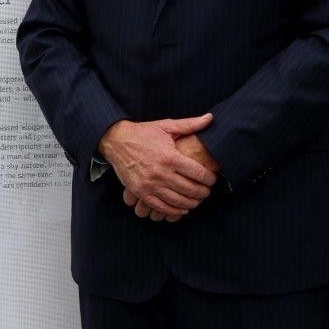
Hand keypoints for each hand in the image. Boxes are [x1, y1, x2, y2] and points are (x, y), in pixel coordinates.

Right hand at [98, 114, 217, 217]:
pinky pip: (161, 207)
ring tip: (197, 199)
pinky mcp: (140, 192)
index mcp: (169, 157)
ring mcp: (149, 184)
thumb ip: (189, 124)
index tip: (213, 178)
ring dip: (192, 203)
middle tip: (207, 191)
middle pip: (191, 190)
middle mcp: (160, 173)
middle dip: (204, 192)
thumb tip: (210, 118)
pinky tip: (182, 207)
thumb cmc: (142, 133)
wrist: (115, 140)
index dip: (210, 178)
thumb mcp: (165, 126)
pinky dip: (175, 210)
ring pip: (178, 201)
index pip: (198, 174)